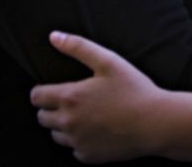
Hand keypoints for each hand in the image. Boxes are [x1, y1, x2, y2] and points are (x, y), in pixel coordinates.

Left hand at [31, 32, 171, 162]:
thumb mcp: (108, 61)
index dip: (42, 91)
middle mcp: (68, 122)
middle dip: (51, 108)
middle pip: (42, 118)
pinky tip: (98, 130)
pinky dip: (80, 140)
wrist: (155, 123)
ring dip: (64, 126)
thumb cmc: (134, 89)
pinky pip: (74, 149)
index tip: (54, 88)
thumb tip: (54, 36)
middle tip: (73, 100)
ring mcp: (77, 142)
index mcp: (70, 97)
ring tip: (87, 115)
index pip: (36, 97)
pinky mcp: (88, 156)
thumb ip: (78, 47)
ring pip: (56, 135)